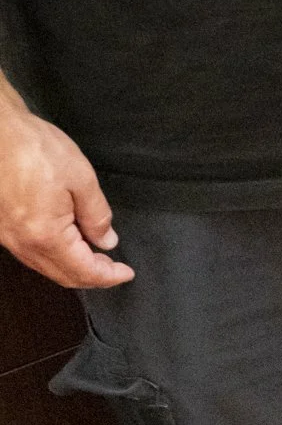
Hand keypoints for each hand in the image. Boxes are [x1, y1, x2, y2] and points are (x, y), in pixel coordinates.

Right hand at [0, 101, 132, 288]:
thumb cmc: (35, 148)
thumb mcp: (81, 179)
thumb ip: (98, 216)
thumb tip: (106, 241)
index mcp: (44, 235)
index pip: (83, 271)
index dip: (108, 276)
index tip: (127, 272)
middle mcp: (20, 242)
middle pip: (62, 275)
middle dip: (92, 276)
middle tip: (114, 267)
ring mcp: (5, 236)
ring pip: (44, 266)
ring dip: (72, 267)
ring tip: (95, 254)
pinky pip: (30, 252)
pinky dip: (53, 255)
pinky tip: (69, 242)